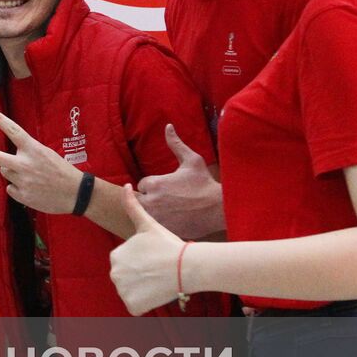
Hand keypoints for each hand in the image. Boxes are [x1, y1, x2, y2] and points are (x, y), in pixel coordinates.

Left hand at [0, 108, 80, 214]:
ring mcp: (22, 180)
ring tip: (33, 178)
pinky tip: (34, 189)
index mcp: (33, 150)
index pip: (14, 131)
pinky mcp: (21, 195)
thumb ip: (26, 155)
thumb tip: (4, 164)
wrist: (75, 193)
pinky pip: (11, 189)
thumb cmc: (61, 171)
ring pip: (5, 173)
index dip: (0, 120)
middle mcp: (25, 164)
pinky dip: (19, 189)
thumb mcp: (46, 155)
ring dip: (14, 173)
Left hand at [109, 186, 185, 314]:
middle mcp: (114, 274)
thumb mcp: (147, 223)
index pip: (126, 263)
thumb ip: (132, 206)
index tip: (154, 259)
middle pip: (128, 278)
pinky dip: (146, 303)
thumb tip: (125, 186)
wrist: (187, 266)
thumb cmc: (169, 244)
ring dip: (144, 290)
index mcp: (115, 256)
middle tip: (158, 271)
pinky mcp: (133, 306)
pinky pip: (136, 306)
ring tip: (159, 280)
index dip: (143, 263)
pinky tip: (157, 293)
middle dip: (141, 277)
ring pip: (132, 292)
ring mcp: (123, 291)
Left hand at [137, 124, 224, 238]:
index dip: (152, 185)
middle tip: (166, 199)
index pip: (142, 184)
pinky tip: (172, 219)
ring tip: (168, 209)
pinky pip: (153, 226)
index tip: (166, 187)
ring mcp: (155, 218)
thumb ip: (176, 144)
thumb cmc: (205, 183)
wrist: (218, 208)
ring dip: (152, 211)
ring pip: (144, 214)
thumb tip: (168, 126)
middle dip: (148, 198)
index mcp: (154, 183)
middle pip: (138, 200)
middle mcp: (151, 201)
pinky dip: (158, 223)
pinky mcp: (162, 229)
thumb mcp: (192, 160)